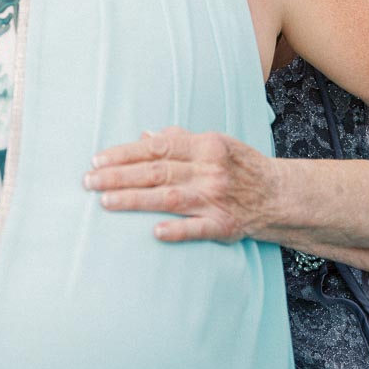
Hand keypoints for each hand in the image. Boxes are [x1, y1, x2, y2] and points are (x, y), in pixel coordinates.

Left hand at [84, 126, 276, 242]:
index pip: (157, 148)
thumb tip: (144, 137)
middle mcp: (209, 170)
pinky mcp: (224, 225)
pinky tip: (155, 232)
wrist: (278, 195)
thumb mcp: (214, 144)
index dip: (124, 153)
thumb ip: (179, 139)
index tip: (97, 159)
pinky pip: (198, 228)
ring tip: (105, 202)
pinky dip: (177, 230)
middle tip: (89, 182)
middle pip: (156, 172)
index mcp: (205, 146)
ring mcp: (216, 198)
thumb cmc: (240, 166)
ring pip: (168, 198)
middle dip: (119, 176)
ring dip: (135, 200)